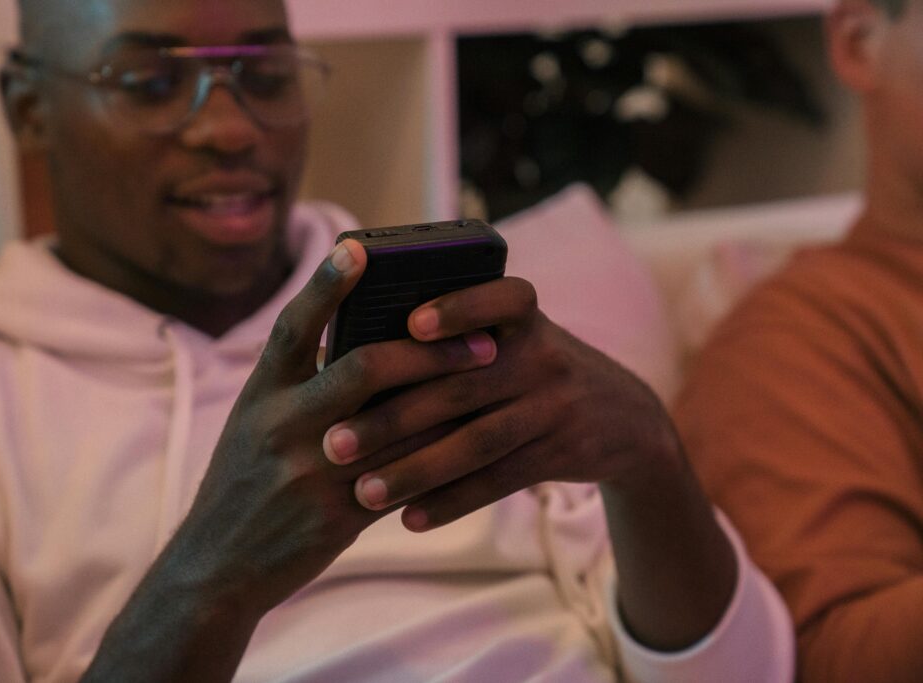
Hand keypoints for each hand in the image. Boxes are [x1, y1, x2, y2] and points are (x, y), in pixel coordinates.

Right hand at [181, 240, 498, 612]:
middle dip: (430, 351)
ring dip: (450, 400)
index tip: (357, 248)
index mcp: (262, 393)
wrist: (216, 565)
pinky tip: (472, 441)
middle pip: (365, 368)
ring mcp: (310, 471)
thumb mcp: (255, 421)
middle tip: (483, 344)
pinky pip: (402, 479)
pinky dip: (438, 458)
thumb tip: (367, 339)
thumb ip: (301, 383)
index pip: (293, 326)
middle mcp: (283, 424)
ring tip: (493, 383)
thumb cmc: (244, 480)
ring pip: (397, 424)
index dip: (325, 285)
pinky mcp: (335, 516)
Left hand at [319, 275, 681, 530]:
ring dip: (415, 471)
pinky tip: (410, 519)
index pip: (499, 299)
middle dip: (393, 416)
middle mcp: (543, 355)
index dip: (459, 308)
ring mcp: (555, 405)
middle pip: (461, 386)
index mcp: (523, 316)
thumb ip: (449, 339)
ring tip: (363, 492)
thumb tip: (342, 349)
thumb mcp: (511, 338)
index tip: (411, 324)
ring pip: (477, 442)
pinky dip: (453, 501)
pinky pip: (499, 480)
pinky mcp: (563, 452)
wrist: (623, 417)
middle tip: (334, 441)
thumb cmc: (531, 367)